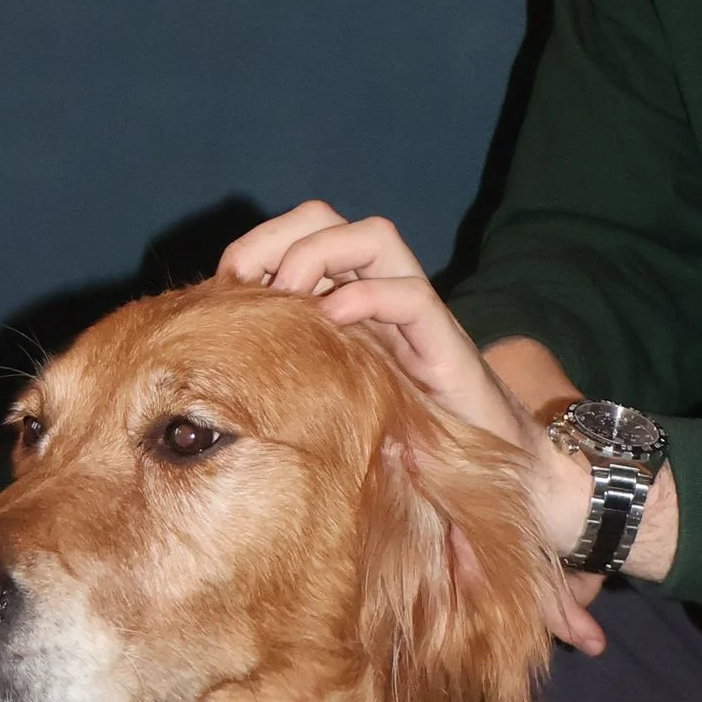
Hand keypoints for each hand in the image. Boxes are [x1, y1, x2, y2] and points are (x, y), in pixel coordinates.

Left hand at [219, 202, 609, 652]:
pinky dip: (366, 297)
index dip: (256, 247)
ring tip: (290, 298)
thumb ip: (290, 384)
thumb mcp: (332, 410)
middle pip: (325, 219)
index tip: (221, 288)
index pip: (297, 237)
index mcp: (344, 308)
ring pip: (371, 236)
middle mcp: (378, 299)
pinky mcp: (444, 343)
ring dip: (320, 254)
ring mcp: (414, 316)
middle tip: (246, 284)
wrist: (498, 482)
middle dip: (278, 237)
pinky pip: (408, 293)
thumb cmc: (405, 454)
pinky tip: (333, 324)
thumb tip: (203, 387)